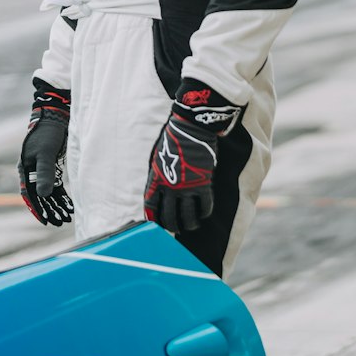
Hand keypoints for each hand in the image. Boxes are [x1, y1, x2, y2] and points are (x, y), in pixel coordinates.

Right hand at [18, 80, 73, 226]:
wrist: (57, 116)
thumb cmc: (47, 133)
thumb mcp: (45, 153)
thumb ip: (44, 173)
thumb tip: (43, 195)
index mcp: (26, 169)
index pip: (29, 194)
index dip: (37, 208)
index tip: (45, 221)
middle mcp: (32, 171)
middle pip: (40, 195)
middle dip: (49, 209)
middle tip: (59, 223)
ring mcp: (43, 169)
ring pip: (49, 192)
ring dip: (57, 204)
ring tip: (66, 218)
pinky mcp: (54, 166)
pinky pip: (57, 185)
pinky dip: (62, 195)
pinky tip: (70, 205)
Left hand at [144, 82, 243, 233]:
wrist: (190, 127)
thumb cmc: (173, 139)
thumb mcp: (158, 158)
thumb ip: (159, 176)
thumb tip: (161, 190)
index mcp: (156, 180)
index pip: (151, 207)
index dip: (154, 218)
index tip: (157, 224)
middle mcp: (170, 188)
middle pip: (169, 217)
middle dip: (172, 226)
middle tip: (177, 228)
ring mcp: (187, 188)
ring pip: (188, 217)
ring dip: (190, 225)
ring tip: (192, 225)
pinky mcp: (203, 185)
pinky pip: (204, 207)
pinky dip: (204, 213)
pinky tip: (204, 213)